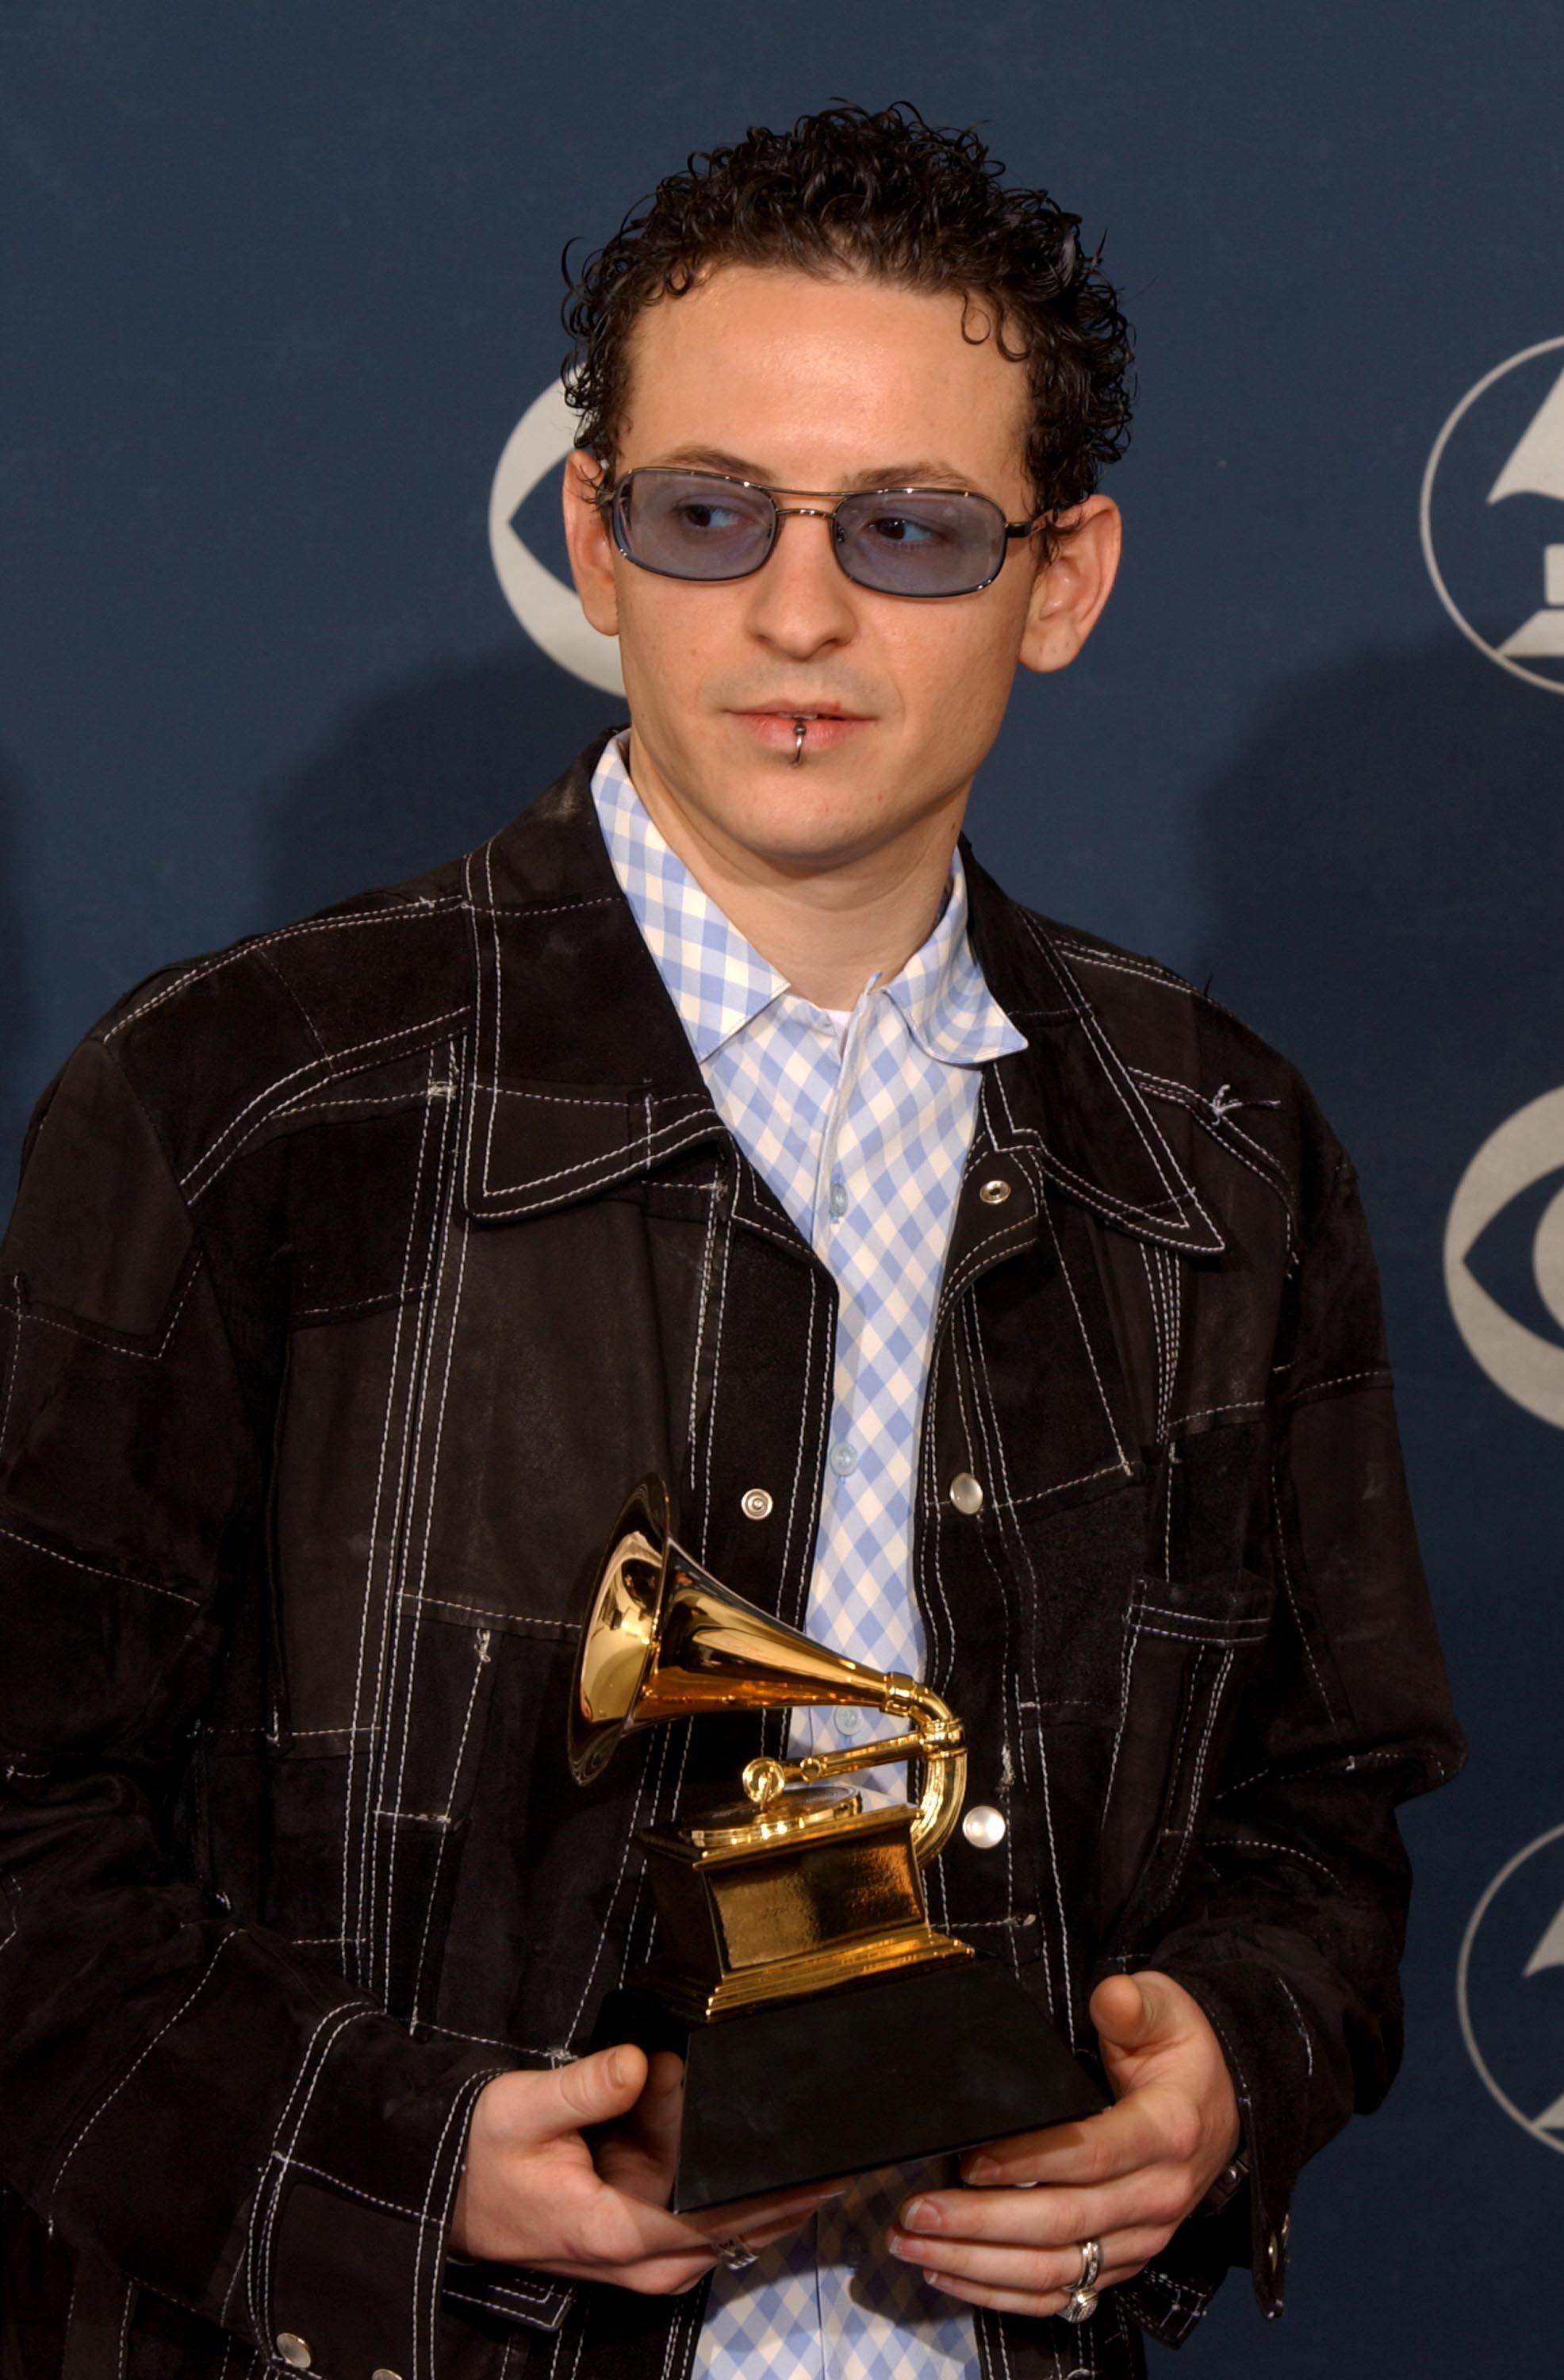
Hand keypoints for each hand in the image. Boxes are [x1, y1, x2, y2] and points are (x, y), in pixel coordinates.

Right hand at [450, 2043, 834, 2292]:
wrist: (450, 2196)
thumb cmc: (483, 2156)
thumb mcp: (521, 2109)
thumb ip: (585, 2088)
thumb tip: (641, 2062)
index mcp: (617, 2233)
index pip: (716, 2222)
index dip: (771, 2194)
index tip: (820, 2165)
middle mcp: (644, 2261)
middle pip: (736, 2222)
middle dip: (760, 2165)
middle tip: (774, 2106)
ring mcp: (650, 2255)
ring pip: (726, 2212)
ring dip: (730, 2159)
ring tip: (705, 2097)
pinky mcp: (649, 2238)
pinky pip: (705, 2204)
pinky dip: (712, 2164)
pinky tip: (688, 2110)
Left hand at [889, 1971, 1240, 2317]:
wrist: (1222, 2105)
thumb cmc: (1180, 2052)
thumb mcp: (1168, 2010)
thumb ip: (1135, 2004)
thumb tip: (1111, 1997)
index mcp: (1167, 2132)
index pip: (1092, 2154)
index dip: (1028, 2161)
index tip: (968, 2161)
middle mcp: (1157, 2196)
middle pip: (1063, 2222)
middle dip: (981, 2222)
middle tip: (914, 2210)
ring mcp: (1141, 2239)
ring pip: (1054, 2268)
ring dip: (978, 2264)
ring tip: (912, 2244)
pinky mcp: (1122, 2263)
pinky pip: (1060, 2294)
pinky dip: (1001, 2292)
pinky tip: (949, 2272)